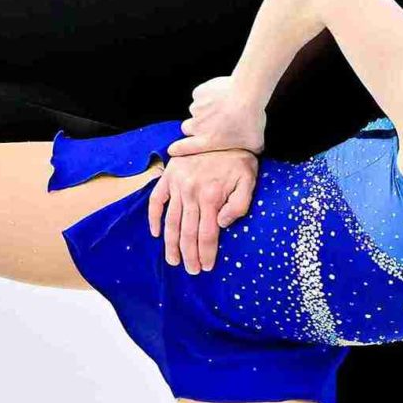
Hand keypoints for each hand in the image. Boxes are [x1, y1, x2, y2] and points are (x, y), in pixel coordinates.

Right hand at [147, 148, 257, 273]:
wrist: (224, 131)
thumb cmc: (240, 159)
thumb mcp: (249, 181)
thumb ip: (239, 204)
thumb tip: (222, 225)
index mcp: (212, 197)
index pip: (207, 234)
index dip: (205, 253)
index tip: (205, 268)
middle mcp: (191, 193)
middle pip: (188, 233)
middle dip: (189, 255)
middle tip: (190, 270)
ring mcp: (177, 185)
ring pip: (171, 221)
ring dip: (171, 244)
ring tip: (173, 260)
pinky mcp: (169, 177)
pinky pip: (157, 201)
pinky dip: (154, 218)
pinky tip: (156, 233)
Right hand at [170, 75, 266, 156]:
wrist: (247, 94)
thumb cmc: (250, 120)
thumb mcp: (255, 144)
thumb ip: (249, 152)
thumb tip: (253, 155)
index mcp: (206, 141)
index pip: (183, 148)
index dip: (177, 149)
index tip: (173, 149)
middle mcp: (197, 126)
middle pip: (187, 128)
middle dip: (195, 128)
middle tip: (211, 126)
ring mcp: (197, 108)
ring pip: (195, 111)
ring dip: (204, 112)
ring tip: (222, 109)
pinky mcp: (199, 93)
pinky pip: (200, 96)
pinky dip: (207, 96)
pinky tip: (221, 97)